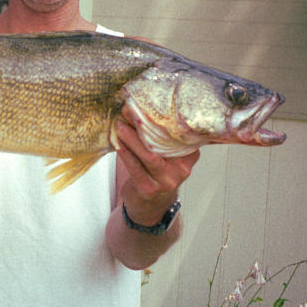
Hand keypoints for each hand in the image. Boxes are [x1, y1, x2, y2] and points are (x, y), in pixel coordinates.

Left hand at [115, 105, 199, 225]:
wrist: (151, 205)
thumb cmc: (156, 171)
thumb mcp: (167, 154)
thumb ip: (161, 135)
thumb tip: (139, 106)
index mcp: (190, 154)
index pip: (178, 132)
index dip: (161, 116)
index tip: (146, 101)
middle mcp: (182, 168)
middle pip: (162, 142)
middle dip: (143, 124)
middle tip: (129, 109)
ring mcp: (167, 180)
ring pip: (148, 154)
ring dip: (131, 138)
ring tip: (119, 124)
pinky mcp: (149, 188)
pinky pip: (135, 166)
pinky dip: (125, 152)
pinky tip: (117, 141)